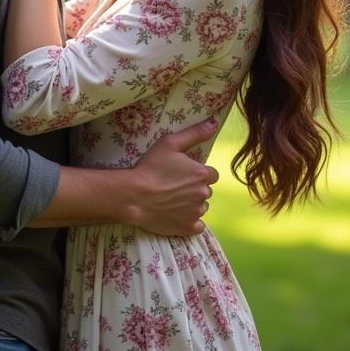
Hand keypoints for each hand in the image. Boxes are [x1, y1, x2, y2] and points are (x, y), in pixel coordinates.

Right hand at [127, 119, 218, 235]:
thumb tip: (215, 122)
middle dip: (195, 188)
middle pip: (206, 190)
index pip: (212, 174)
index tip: (184, 173)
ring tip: (173, 199)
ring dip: (192, 204)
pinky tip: (177, 214)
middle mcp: (203, 194)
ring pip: (201, 207)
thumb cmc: (150, 167)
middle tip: (175, 186)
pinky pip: (198, 226)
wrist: (134, 196)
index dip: (199, 173)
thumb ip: (195, 133)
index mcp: (201, 174)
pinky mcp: (188, 228)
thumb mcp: (170, 142)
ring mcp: (196, 213)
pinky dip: (190, 221)